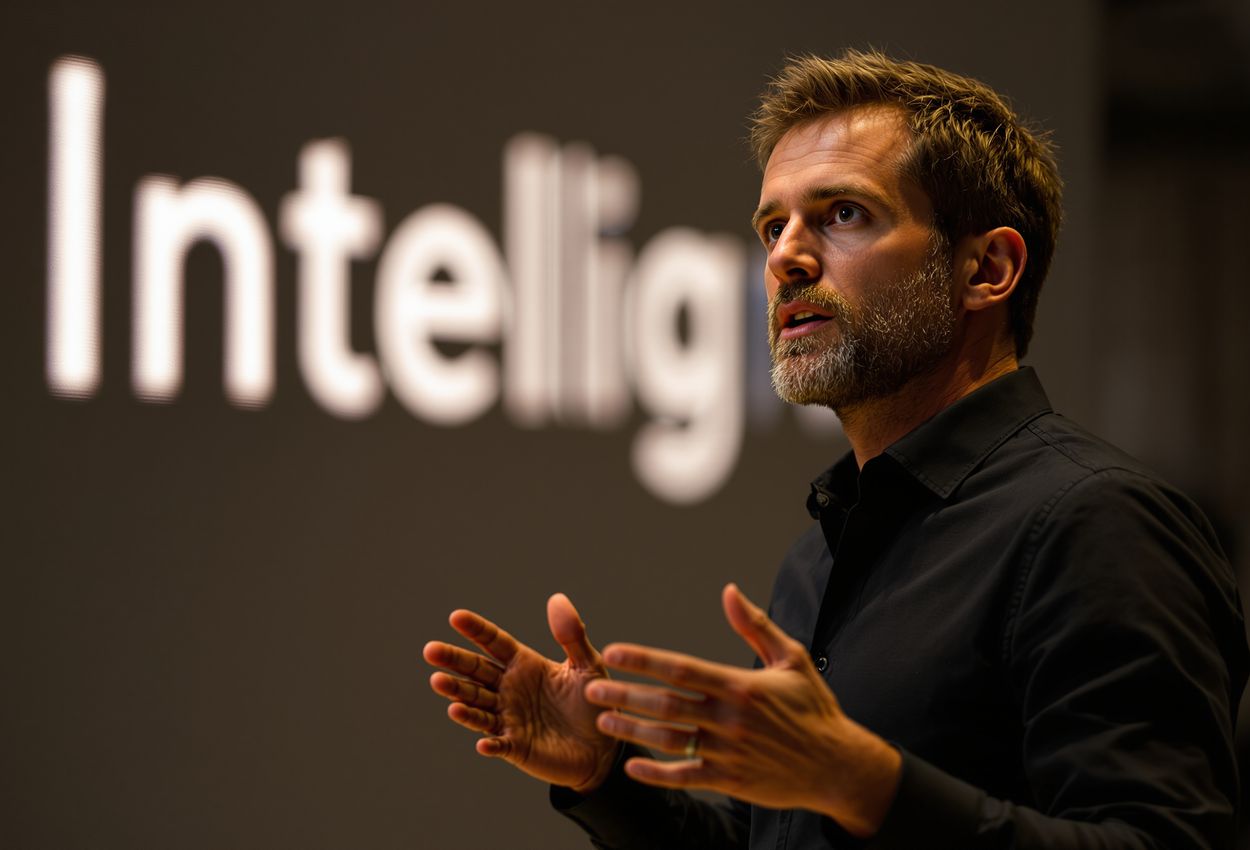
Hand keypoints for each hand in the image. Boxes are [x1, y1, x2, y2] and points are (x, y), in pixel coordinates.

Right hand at [423, 594, 619, 793]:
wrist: (603, 747)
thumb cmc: (593, 702)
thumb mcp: (587, 665)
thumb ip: (572, 635)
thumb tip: (556, 599)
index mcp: (524, 665)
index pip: (494, 643)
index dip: (476, 630)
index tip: (456, 616)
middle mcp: (509, 689)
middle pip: (476, 672)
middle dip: (453, 661)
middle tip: (430, 650)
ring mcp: (509, 718)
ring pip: (477, 705)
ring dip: (459, 696)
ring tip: (439, 684)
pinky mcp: (516, 747)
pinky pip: (498, 743)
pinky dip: (489, 742)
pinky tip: (482, 741)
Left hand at [583, 583, 901, 837]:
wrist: (838, 765)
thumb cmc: (813, 708)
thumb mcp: (791, 659)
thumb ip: (755, 626)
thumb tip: (729, 590)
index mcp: (741, 685)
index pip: (682, 668)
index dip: (644, 659)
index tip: (613, 651)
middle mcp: (730, 718)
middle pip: (667, 704)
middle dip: (625, 694)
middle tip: (592, 687)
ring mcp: (729, 751)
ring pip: (670, 740)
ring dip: (633, 730)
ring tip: (603, 719)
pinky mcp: (731, 780)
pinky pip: (686, 777)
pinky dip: (657, 773)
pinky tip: (632, 766)